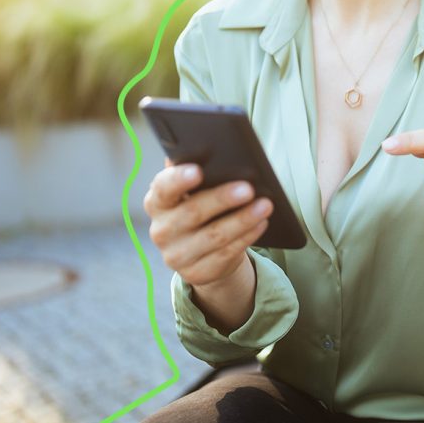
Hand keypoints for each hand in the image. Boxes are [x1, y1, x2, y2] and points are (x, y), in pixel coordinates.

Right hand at [143, 157, 273, 289]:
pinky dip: (246, 237)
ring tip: (265, 205)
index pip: (163, 189)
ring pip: (214, 236)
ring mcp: (176, 255)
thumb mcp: (193, 192)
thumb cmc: (199, 209)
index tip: (198, 171)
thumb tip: (209, 150)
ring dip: (242, 220)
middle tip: (248, 188)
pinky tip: (261, 224)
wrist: (201, 253)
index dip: (178, 179)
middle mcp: (161, 230)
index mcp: (157, 202)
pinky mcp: (196, 273)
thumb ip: (196, 172)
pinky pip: (225, 254)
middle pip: (193, 212)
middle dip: (222, 199)